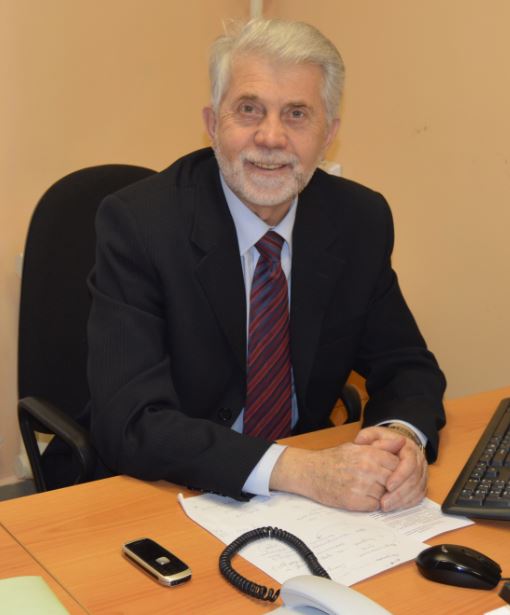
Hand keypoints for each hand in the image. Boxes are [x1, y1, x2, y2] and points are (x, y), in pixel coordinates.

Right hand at [269, 439, 401, 511]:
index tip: (392, 472)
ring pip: (385, 495)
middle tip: (384, 483)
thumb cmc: (332, 458)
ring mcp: (361, 486)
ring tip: (370, 489)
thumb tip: (401, 442)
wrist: (310, 472)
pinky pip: (374, 506)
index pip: (397, 464)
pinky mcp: (354, 501)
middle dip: (391, 483)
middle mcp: (367, 469)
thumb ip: (381, 446)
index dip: (397, 470)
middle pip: (394, 480)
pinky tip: (363, 497)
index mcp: (368, 453)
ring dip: (382, 494)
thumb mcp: (356, 446)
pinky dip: (372, 504)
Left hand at [355, 426, 427, 511]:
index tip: (388, 486)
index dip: (400, 475)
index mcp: (409, 448)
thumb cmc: (382, 441)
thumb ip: (367, 437)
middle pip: (414, 479)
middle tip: (385, 502)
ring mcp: (421, 472)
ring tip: (386, 507)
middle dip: (400, 493)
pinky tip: (395, 507)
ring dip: (403, 500)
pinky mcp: (421, 482)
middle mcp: (419, 461)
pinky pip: (419, 495)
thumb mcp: (374, 434)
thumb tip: (361, 441)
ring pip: (418, 489)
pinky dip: (408, 503)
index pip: (409, 463)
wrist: (394, 444)